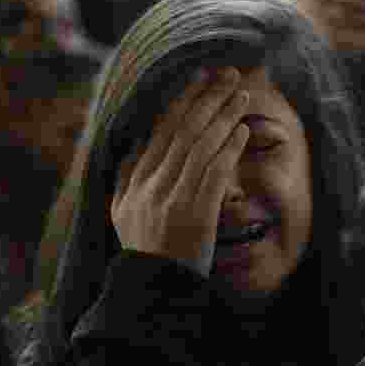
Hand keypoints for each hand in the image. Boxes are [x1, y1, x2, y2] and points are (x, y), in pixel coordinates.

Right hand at [111, 67, 250, 275]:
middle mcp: (152, 186)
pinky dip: (229, 149)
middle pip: (183, 131)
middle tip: (229, 75)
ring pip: (201, 146)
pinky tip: (242, 132)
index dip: (182, 100)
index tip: (200, 77)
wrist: (154, 290)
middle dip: (208, 98)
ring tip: (242, 96)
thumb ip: (125, 178)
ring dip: (224, 117)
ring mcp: (173, 199)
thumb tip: (134, 146)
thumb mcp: (122, 214)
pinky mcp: (196, 214)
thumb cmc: (144, 251)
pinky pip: (215, 173)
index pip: (161, 130)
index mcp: (135, 181)